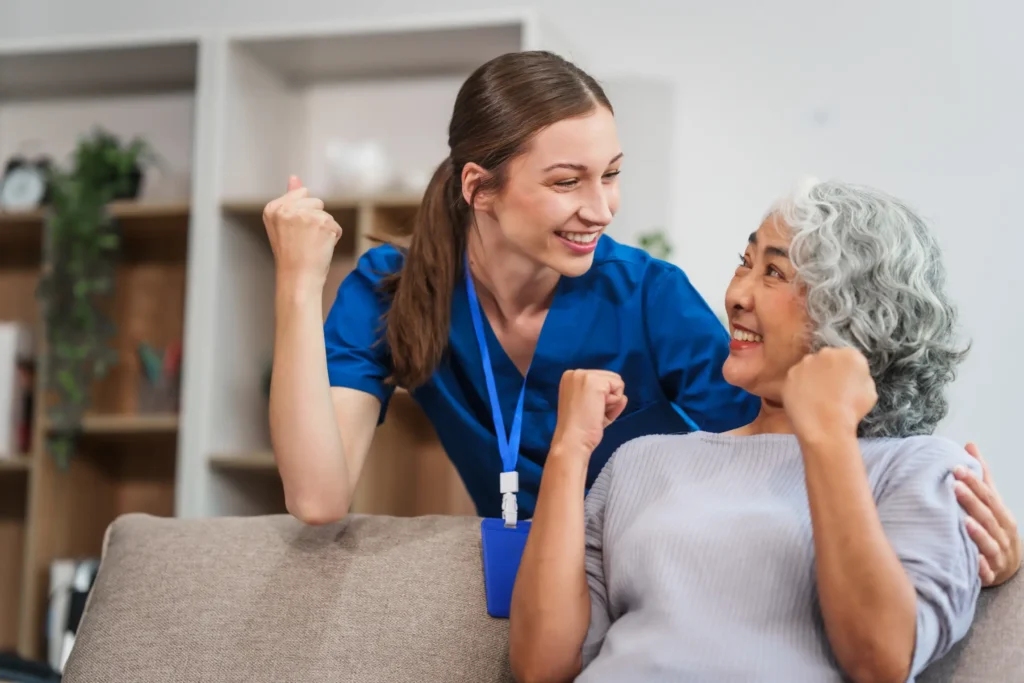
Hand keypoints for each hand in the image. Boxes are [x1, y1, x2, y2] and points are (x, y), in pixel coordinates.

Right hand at [263, 175, 342, 286]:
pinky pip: (335, 226)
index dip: (302, 214)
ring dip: (324, 229)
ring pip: (326, 214)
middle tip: (303, 240)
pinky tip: (320, 248)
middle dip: (315, 219)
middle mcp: (287, 209)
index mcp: (273, 208)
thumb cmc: (291, 255)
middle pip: (316, 201)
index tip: (294, 232)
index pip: (300, 194)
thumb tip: (294, 177)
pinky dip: (333, 238)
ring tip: (311, 245)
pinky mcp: (322, 223)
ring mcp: (305, 215)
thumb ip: (290, 198)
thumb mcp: (283, 224)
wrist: (297, 279)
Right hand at [551, 370, 627, 457]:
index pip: (601, 381)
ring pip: (616, 382)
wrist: (572, 440)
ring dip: (611, 401)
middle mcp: (575, 372)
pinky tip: (599, 411)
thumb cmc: (580, 428)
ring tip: (595, 412)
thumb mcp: (589, 407)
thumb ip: (604, 398)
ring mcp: (585, 375)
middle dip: (608, 398)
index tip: (590, 411)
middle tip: (593, 413)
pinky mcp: (595, 382)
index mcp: (570, 378)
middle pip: (610, 379)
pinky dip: (614, 403)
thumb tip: (624, 397)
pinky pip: (619, 388)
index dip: (602, 398)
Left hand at [782, 347, 877, 441]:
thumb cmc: (851, 411)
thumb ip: (861, 376)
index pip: (849, 358)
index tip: (845, 384)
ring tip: (816, 397)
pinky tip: (805, 400)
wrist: (826, 425)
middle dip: (829, 371)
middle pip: (828, 359)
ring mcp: (805, 363)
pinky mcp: (790, 375)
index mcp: (850, 355)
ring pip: (810, 367)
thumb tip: (852, 376)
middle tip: (830, 390)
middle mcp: (826, 353)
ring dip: (812, 377)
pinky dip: (799, 387)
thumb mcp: (870, 391)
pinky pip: (796, 378)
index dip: (847, 372)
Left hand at [953, 442, 1021, 585]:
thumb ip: (981, 476)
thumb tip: (970, 445)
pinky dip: (982, 566)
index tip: (957, 468)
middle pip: (987, 516)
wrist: (1007, 566)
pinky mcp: (991, 574)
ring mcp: (998, 555)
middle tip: (954, 485)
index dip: (974, 483)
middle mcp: (1002, 534)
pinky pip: (987, 571)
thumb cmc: (995, 528)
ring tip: (964, 521)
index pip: (988, 496)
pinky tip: (975, 561)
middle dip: (972, 501)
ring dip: (978, 532)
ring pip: (989, 542)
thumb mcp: (991, 502)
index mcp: (1001, 515)